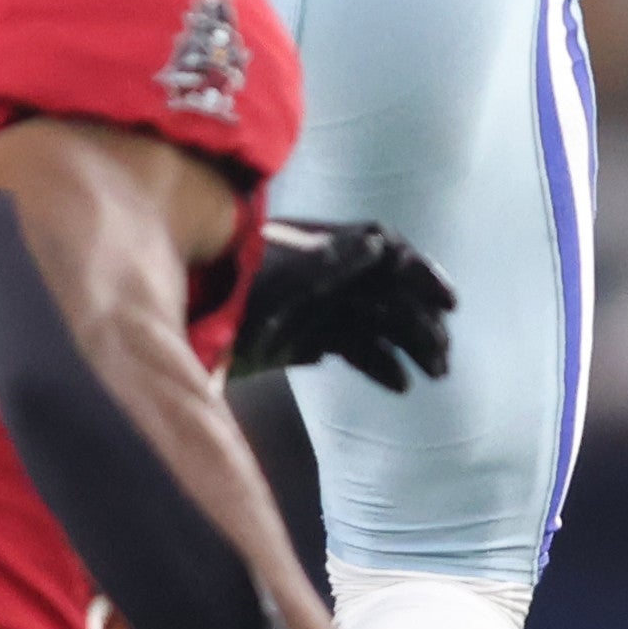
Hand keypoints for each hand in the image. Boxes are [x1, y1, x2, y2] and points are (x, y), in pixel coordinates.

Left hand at [237, 220, 456, 393]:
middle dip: (420, 322)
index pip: (386, 252)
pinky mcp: (300, 338)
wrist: (177, 321)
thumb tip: (381, 243)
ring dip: (407, 345)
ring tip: (434, 374)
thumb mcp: (278, 274)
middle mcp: (323, 275)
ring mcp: (312, 307)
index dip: (421, 275)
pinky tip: (401, 385)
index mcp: (322, 248)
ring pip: (375, 323)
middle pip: (387, 293)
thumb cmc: (224, 288)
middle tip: (443, 358)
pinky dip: (378, 365)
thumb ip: (330, 259)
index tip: (450, 304)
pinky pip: (351, 349)